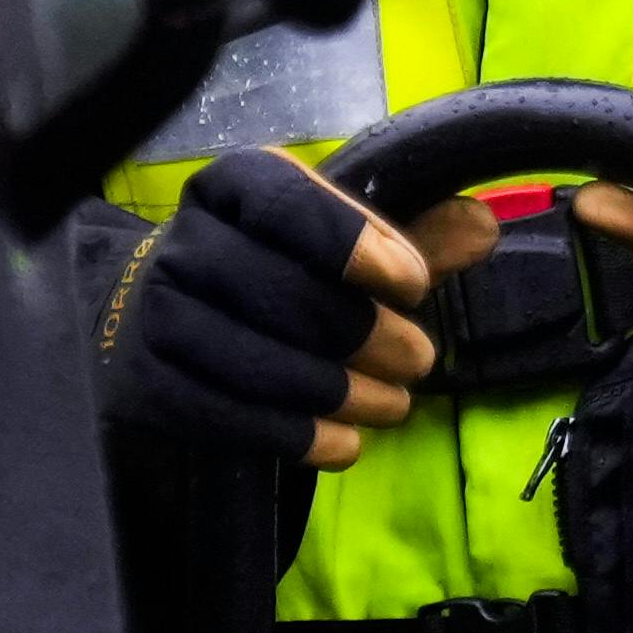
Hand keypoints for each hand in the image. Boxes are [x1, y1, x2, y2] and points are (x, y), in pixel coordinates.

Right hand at [94, 149, 483, 468]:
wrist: (157, 319)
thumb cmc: (269, 273)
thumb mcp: (335, 248)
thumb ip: (406, 242)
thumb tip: (482, 226)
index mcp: (232, 187)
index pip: (287, 203)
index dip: (354, 243)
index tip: (414, 284)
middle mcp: (184, 241)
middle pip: (278, 290)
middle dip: (363, 333)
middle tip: (419, 361)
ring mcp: (156, 314)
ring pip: (253, 360)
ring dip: (339, 391)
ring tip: (392, 406)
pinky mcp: (151, 383)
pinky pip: (226, 416)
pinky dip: (296, 435)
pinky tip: (344, 444)